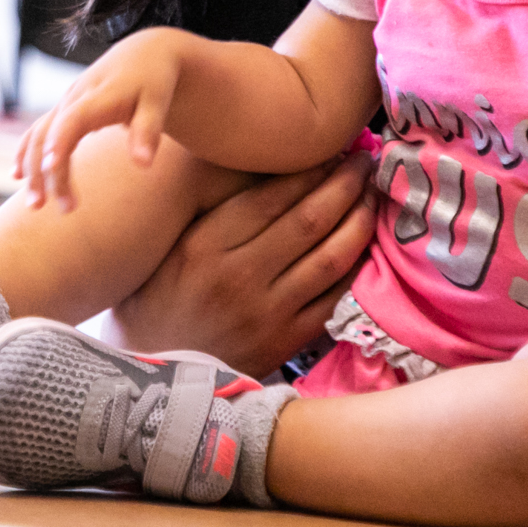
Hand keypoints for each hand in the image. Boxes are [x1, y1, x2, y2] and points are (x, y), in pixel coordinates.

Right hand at [14, 29, 190, 209]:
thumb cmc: (154, 81)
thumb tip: (144, 165)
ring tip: (35, 205)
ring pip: (38, 135)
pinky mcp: (64, 108)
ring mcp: (65, 102)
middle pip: (49, 134)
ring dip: (32, 169)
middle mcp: (75, 98)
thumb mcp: (158, 103)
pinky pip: (37, 131)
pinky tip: (17, 175)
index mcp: (99, 96)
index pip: (73, 120)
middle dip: (44, 171)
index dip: (60, 142)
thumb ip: (148, 132)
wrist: (143, 53)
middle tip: (50, 207)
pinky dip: (26, 152)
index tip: (52, 169)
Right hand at [101, 152, 375, 374]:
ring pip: (330, 258)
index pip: (271, 196)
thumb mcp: (168, 249)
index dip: (310, 168)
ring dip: (360, 221)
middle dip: (345, 184)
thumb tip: (263, 166)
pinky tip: (365, 246)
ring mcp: (265, 313)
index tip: (332, 148)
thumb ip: (210, 212)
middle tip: (365, 160)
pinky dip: (355, 268)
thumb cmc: (156, 303)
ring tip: (372, 196)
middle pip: (309, 220)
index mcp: (203, 246)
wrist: (155, 378)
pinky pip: (332, 298)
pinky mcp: (285, 342)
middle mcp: (237, 277)